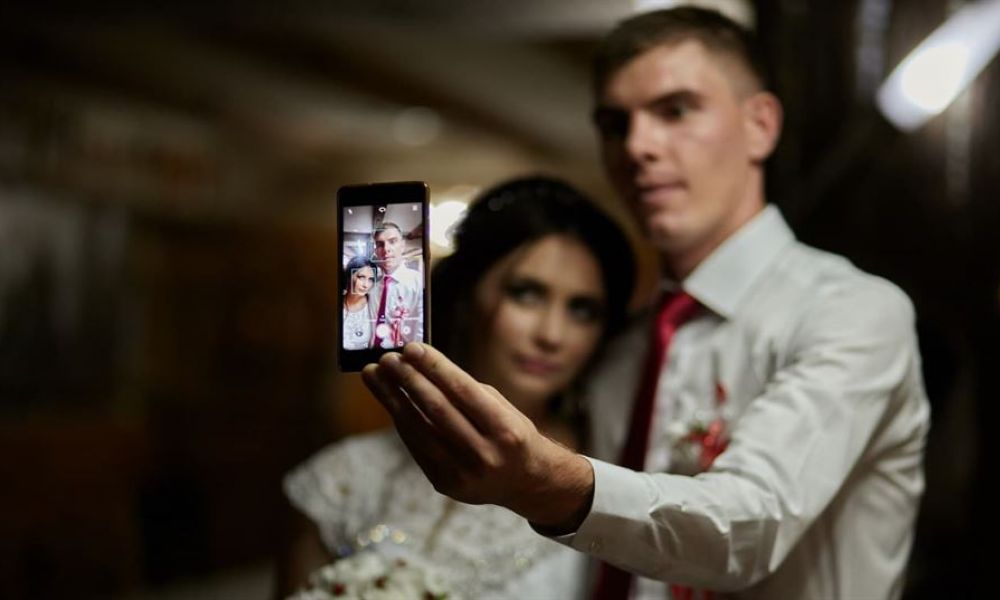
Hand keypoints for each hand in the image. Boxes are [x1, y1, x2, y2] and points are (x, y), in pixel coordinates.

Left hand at [361, 343, 593, 531]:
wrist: (524, 482)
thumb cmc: (510, 433)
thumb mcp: (502, 408)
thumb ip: (466, 390)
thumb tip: (420, 365)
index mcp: (506, 430)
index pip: (463, 391)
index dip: (434, 367)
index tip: (411, 347)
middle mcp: (485, 455)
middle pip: (437, 409)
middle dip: (408, 379)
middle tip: (387, 357)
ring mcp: (463, 474)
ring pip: (419, 429)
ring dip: (393, 398)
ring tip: (375, 375)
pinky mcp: (445, 485)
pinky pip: (416, 447)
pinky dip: (401, 420)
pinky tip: (390, 400)